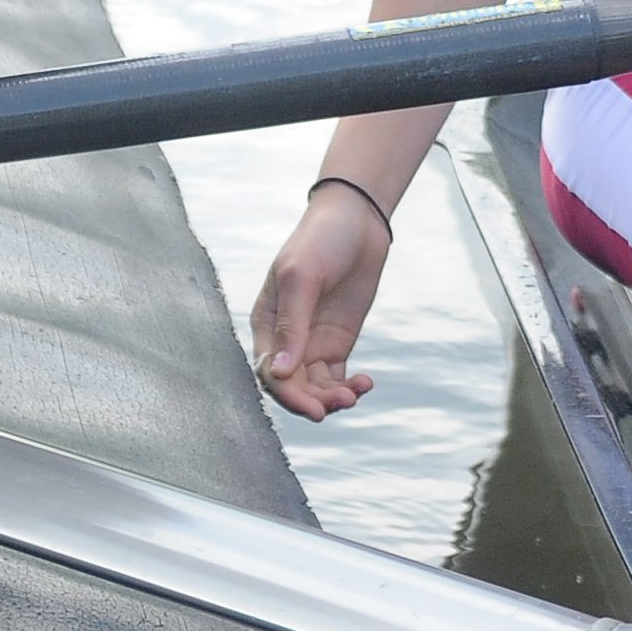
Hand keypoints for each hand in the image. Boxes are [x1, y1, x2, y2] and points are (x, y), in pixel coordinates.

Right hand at [250, 181, 392, 419]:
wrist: (356, 221)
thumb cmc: (319, 241)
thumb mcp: (301, 278)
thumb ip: (292, 325)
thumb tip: (281, 372)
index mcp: (267, 324)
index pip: (270, 372)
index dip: (289, 395)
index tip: (315, 409)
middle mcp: (287, 339)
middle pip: (293, 387)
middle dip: (315, 401)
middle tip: (343, 403)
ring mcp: (312, 343)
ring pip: (316, 387)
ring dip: (334, 397)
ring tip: (357, 392)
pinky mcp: (337, 343)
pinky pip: (336, 378)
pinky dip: (348, 387)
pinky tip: (364, 383)